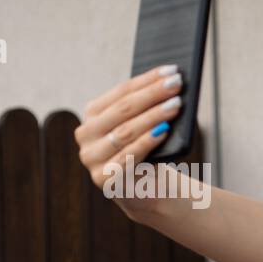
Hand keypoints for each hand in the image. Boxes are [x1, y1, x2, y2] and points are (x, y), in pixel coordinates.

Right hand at [73, 65, 183, 212]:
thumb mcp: (146, 126)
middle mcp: (86, 134)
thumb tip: (169, 81)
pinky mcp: (103, 179)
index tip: (172, 70)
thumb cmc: (150, 153)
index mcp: (93, 115)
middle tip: (176, 84)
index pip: (121, 92)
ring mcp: (91, 158)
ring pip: (125, 131)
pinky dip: (147, 141)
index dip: (147, 80)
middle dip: (152, 94)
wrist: (149, 191)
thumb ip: (148, 107)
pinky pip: (128, 155)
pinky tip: (164, 130)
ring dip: (153, 116)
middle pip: (123, 110)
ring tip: (176, 104)